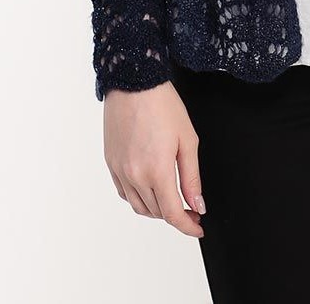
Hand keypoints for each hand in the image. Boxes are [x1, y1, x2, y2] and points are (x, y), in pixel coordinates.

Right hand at [103, 80, 205, 236]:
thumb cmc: (163, 105)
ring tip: (173, 200)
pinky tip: (150, 189)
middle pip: (156, 212)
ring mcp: (119, 170)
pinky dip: (138, 198)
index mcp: (156, 171)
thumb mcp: (187, 140)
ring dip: (157, 210)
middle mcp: (134, 175)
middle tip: (192, 208)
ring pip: (138, 206)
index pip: (172, 213)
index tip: (198, 226)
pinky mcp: (111, 163)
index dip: (187, 225)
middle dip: (176, 215)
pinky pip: (124, 192)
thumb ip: (192, 177)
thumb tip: (197, 204)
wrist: (135, 83)